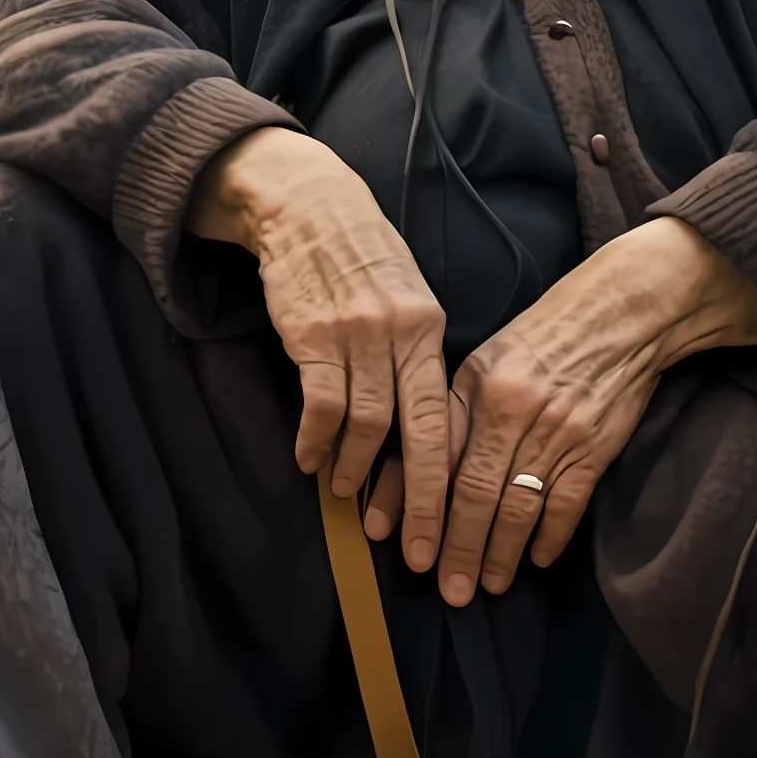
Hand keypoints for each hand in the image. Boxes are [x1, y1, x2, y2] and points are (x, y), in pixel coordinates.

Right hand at [189, 127, 448, 572]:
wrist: (309, 206)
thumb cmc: (361, 254)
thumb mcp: (408, 294)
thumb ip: (417, 353)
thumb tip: (427, 420)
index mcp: (430, 327)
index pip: (447, 418)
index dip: (449, 481)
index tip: (446, 530)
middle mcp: (400, 332)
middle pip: (417, 434)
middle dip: (420, 501)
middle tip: (414, 551)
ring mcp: (357, 333)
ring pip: (366, 424)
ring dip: (355, 469)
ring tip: (346, 493)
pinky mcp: (312, 333)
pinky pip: (320, 403)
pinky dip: (315, 440)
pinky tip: (307, 459)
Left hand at [387, 216, 756, 606]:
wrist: (621, 313)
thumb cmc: (547, 333)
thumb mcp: (490, 355)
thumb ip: (458, 407)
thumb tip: (422, 464)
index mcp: (476, 384)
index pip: (436, 457)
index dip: (417, 508)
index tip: (407, 547)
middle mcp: (510, 410)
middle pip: (474, 494)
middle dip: (458, 549)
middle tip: (449, 589)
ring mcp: (555, 431)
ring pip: (517, 508)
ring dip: (500, 554)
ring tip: (488, 584)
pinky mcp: (593, 447)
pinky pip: (565, 505)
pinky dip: (550, 537)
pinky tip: (538, 558)